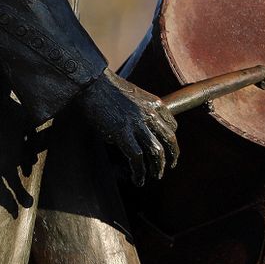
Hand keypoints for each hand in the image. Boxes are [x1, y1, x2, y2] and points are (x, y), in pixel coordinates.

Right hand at [76, 71, 178, 185]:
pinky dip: (140, 171)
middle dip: (172, 156)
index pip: (172, 126)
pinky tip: (138, 178)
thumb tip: (141, 128)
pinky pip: (137, 158)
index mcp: (155, 103)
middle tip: (169, 166)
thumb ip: (143, 110)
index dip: (171, 140)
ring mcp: (137, 124)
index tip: (167, 149)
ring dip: (158, 167)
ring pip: (156, 151)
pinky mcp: (122, 133)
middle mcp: (150, 114)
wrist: (92, 84)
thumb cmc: (109, 90)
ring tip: (155, 176)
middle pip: (169, 140)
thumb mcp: (134, 96)